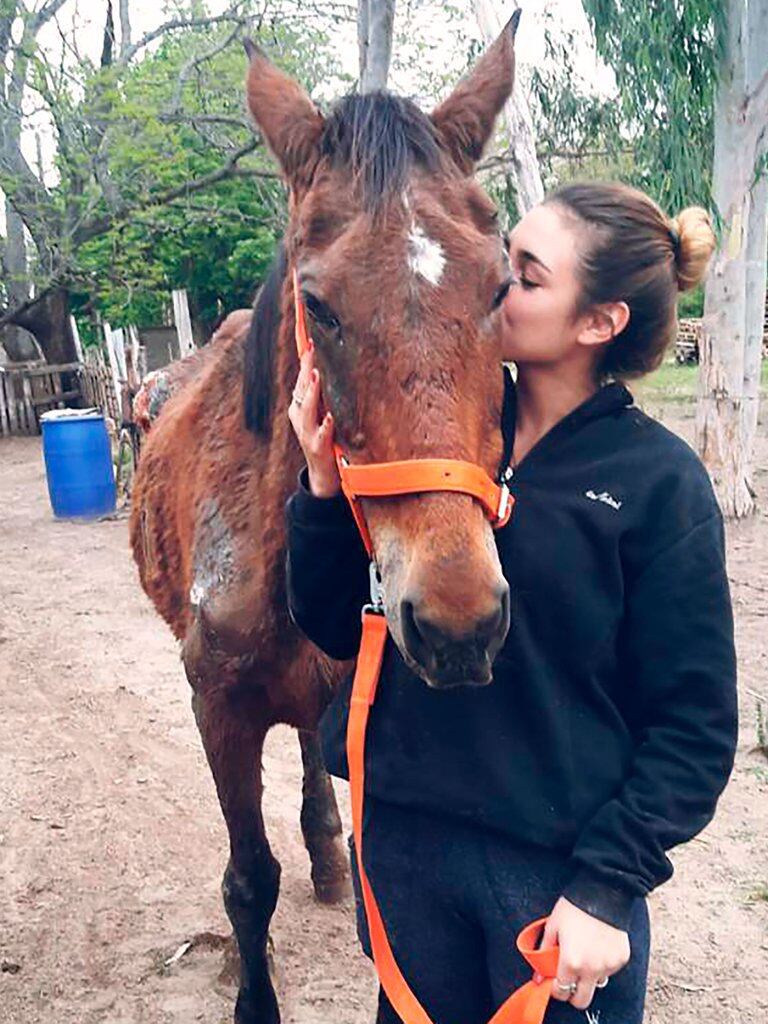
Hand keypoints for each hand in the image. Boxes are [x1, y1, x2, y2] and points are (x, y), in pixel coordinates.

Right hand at [288, 348, 340, 497]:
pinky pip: (321, 435)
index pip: (301, 380)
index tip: (309, 342)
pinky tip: (330, 417)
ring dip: (312, 393)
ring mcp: (307, 433)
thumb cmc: (323, 440)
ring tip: (316, 376)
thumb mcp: (320, 415)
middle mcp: (300, 418)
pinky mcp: (317, 447)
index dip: (305, 361)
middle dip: (306, 369)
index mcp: (300, 408)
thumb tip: (324, 369)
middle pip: (301, 390)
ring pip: (307, 410)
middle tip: (311, 350)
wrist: (323, 474)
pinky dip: (325, 426)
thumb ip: (320, 396)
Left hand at [536, 897, 629, 1010]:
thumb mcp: (552, 926)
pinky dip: (603, 965)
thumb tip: (538, 976)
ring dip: (589, 978)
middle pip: (581, 1001)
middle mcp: (591, 970)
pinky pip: (609, 971)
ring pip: (597, 984)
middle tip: (569, 978)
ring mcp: (609, 966)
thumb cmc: (573, 907)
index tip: (554, 981)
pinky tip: (598, 946)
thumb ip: (544, 952)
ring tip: (585, 956)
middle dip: (572, 993)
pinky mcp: (621, 959)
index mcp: (571, 962)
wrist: (602, 892)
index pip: (561, 992)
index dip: (555, 988)